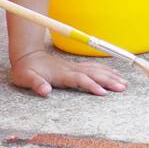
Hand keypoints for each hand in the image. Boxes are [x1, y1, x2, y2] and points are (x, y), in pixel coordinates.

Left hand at [10, 48, 127, 97]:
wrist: (26, 55)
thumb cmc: (25, 70)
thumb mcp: (26, 78)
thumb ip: (36, 84)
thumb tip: (45, 91)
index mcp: (61, 74)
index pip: (80, 79)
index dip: (91, 85)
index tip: (103, 93)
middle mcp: (70, 69)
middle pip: (93, 74)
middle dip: (109, 80)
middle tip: (123, 88)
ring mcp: (74, 67)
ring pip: (96, 70)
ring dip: (110, 75)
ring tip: (124, 82)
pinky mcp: (74, 67)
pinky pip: (93, 68)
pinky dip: (105, 70)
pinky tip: (113, 73)